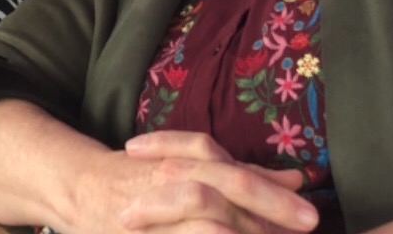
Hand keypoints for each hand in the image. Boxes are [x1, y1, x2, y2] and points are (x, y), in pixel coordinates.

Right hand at [88, 131, 316, 233]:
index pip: (236, 177)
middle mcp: (170, 183)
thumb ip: (243, 174)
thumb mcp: (196, 167)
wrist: (81, 186)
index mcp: (188, 164)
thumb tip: (295, 179)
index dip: (274, 196)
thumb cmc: (146, 175)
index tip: (310, 216)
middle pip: (222, 194)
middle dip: (264, 213)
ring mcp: (151, 215)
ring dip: (235, 231)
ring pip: (199, 224)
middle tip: (305, 223)